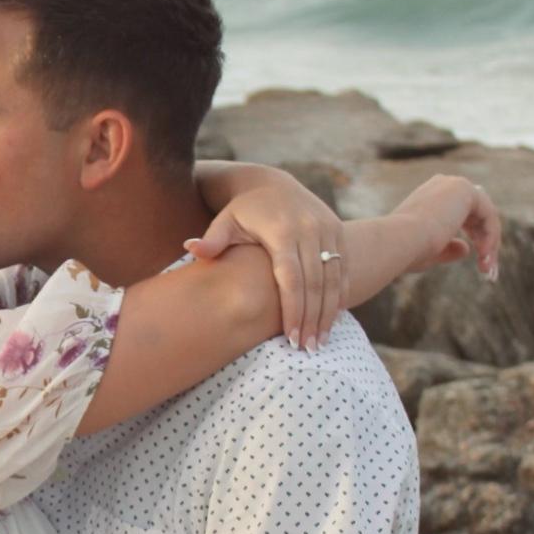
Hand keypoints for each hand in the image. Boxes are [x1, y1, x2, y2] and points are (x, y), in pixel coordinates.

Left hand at [183, 167, 344, 351]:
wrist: (273, 184)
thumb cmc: (243, 211)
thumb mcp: (225, 221)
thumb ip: (211, 239)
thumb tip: (191, 247)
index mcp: (282, 230)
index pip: (291, 277)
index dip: (292, 309)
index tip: (289, 337)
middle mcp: (309, 229)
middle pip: (315, 283)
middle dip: (312, 319)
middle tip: (306, 350)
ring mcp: (328, 229)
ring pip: (333, 278)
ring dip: (328, 313)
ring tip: (318, 343)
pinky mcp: (338, 231)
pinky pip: (343, 269)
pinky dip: (340, 295)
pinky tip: (332, 321)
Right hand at [390, 175, 502, 280]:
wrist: (398, 241)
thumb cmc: (408, 251)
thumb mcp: (432, 252)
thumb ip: (449, 248)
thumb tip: (467, 249)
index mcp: (432, 197)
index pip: (464, 214)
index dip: (474, 238)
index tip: (480, 264)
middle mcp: (444, 186)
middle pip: (478, 214)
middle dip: (486, 242)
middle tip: (488, 270)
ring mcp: (455, 184)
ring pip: (486, 216)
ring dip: (490, 243)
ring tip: (487, 269)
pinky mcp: (466, 190)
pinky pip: (489, 216)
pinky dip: (491, 237)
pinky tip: (483, 255)